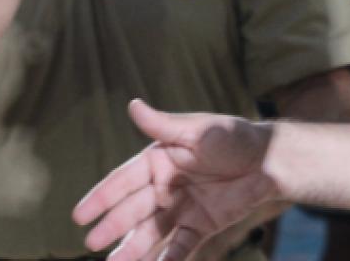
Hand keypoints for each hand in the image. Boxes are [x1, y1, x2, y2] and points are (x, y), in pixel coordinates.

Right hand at [74, 100, 277, 260]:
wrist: (270, 161)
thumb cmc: (233, 137)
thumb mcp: (198, 130)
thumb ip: (163, 126)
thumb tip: (133, 105)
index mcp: (159, 160)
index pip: (124, 181)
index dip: (101, 198)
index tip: (79, 216)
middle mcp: (166, 186)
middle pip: (134, 210)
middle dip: (112, 227)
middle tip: (91, 244)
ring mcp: (182, 208)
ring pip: (152, 233)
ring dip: (134, 249)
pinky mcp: (201, 225)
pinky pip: (180, 246)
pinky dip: (168, 259)